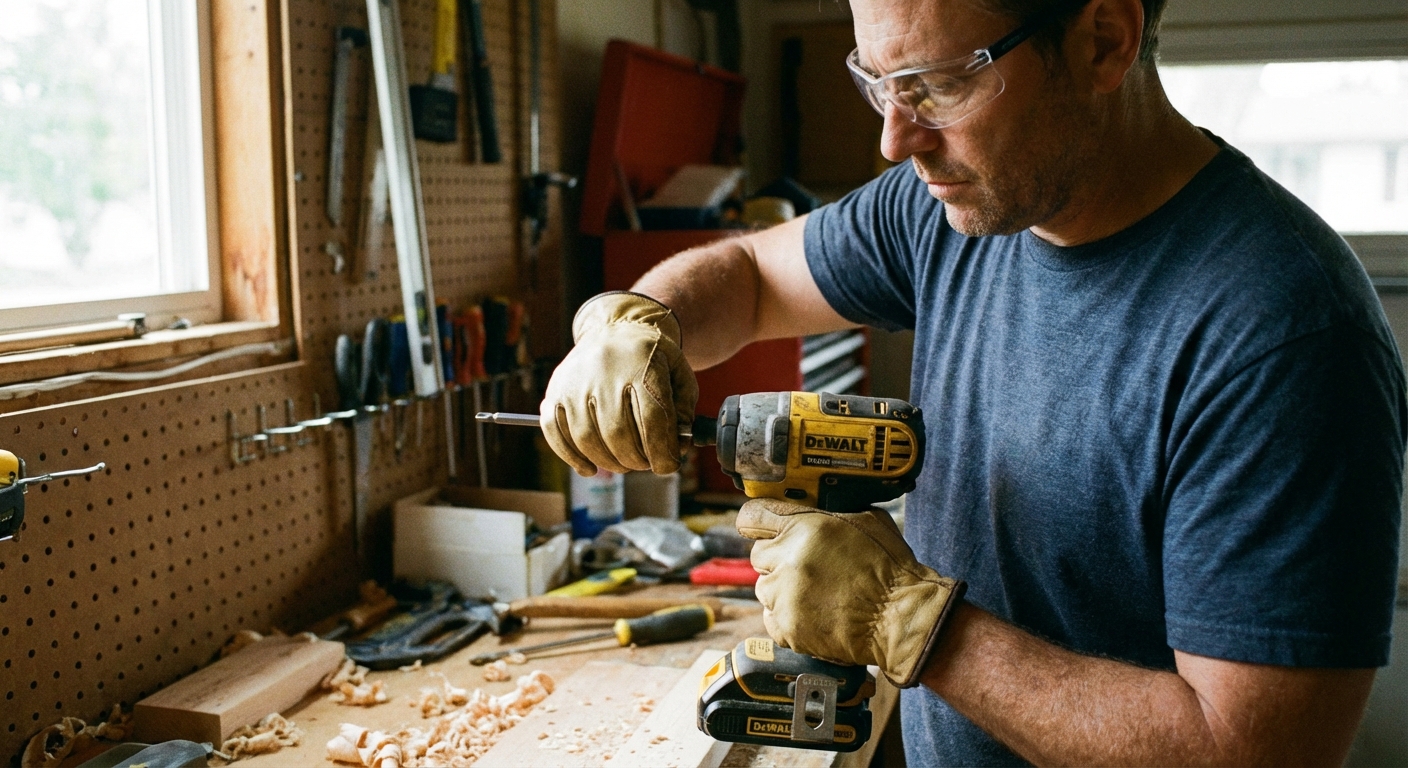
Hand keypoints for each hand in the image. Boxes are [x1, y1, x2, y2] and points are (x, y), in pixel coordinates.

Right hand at [540, 292, 698, 475]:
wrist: (616, 327)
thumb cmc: (652, 359)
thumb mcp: (679, 376)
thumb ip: (684, 413)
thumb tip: (678, 450)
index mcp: (642, 364)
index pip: (652, 420)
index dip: (662, 451)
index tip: (668, 466)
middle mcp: (604, 370)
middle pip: (617, 433)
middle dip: (635, 460)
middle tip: (645, 463)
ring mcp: (575, 380)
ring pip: (586, 437)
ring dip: (608, 462)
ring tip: (624, 462)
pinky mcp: (555, 389)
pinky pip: (554, 431)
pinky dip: (570, 456)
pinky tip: (589, 468)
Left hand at [737, 499, 965, 687]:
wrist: (900, 617)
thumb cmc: (890, 569)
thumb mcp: (866, 519)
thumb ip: (830, 511)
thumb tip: (811, 506)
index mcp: (806, 528)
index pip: (753, 516)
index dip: (755, 520)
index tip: (756, 526)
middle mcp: (789, 560)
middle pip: (758, 554)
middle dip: (776, 558)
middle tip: (803, 566)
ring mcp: (786, 596)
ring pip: (764, 588)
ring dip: (781, 589)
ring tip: (814, 592)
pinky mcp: (787, 628)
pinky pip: (770, 618)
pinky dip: (785, 617)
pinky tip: (812, 613)